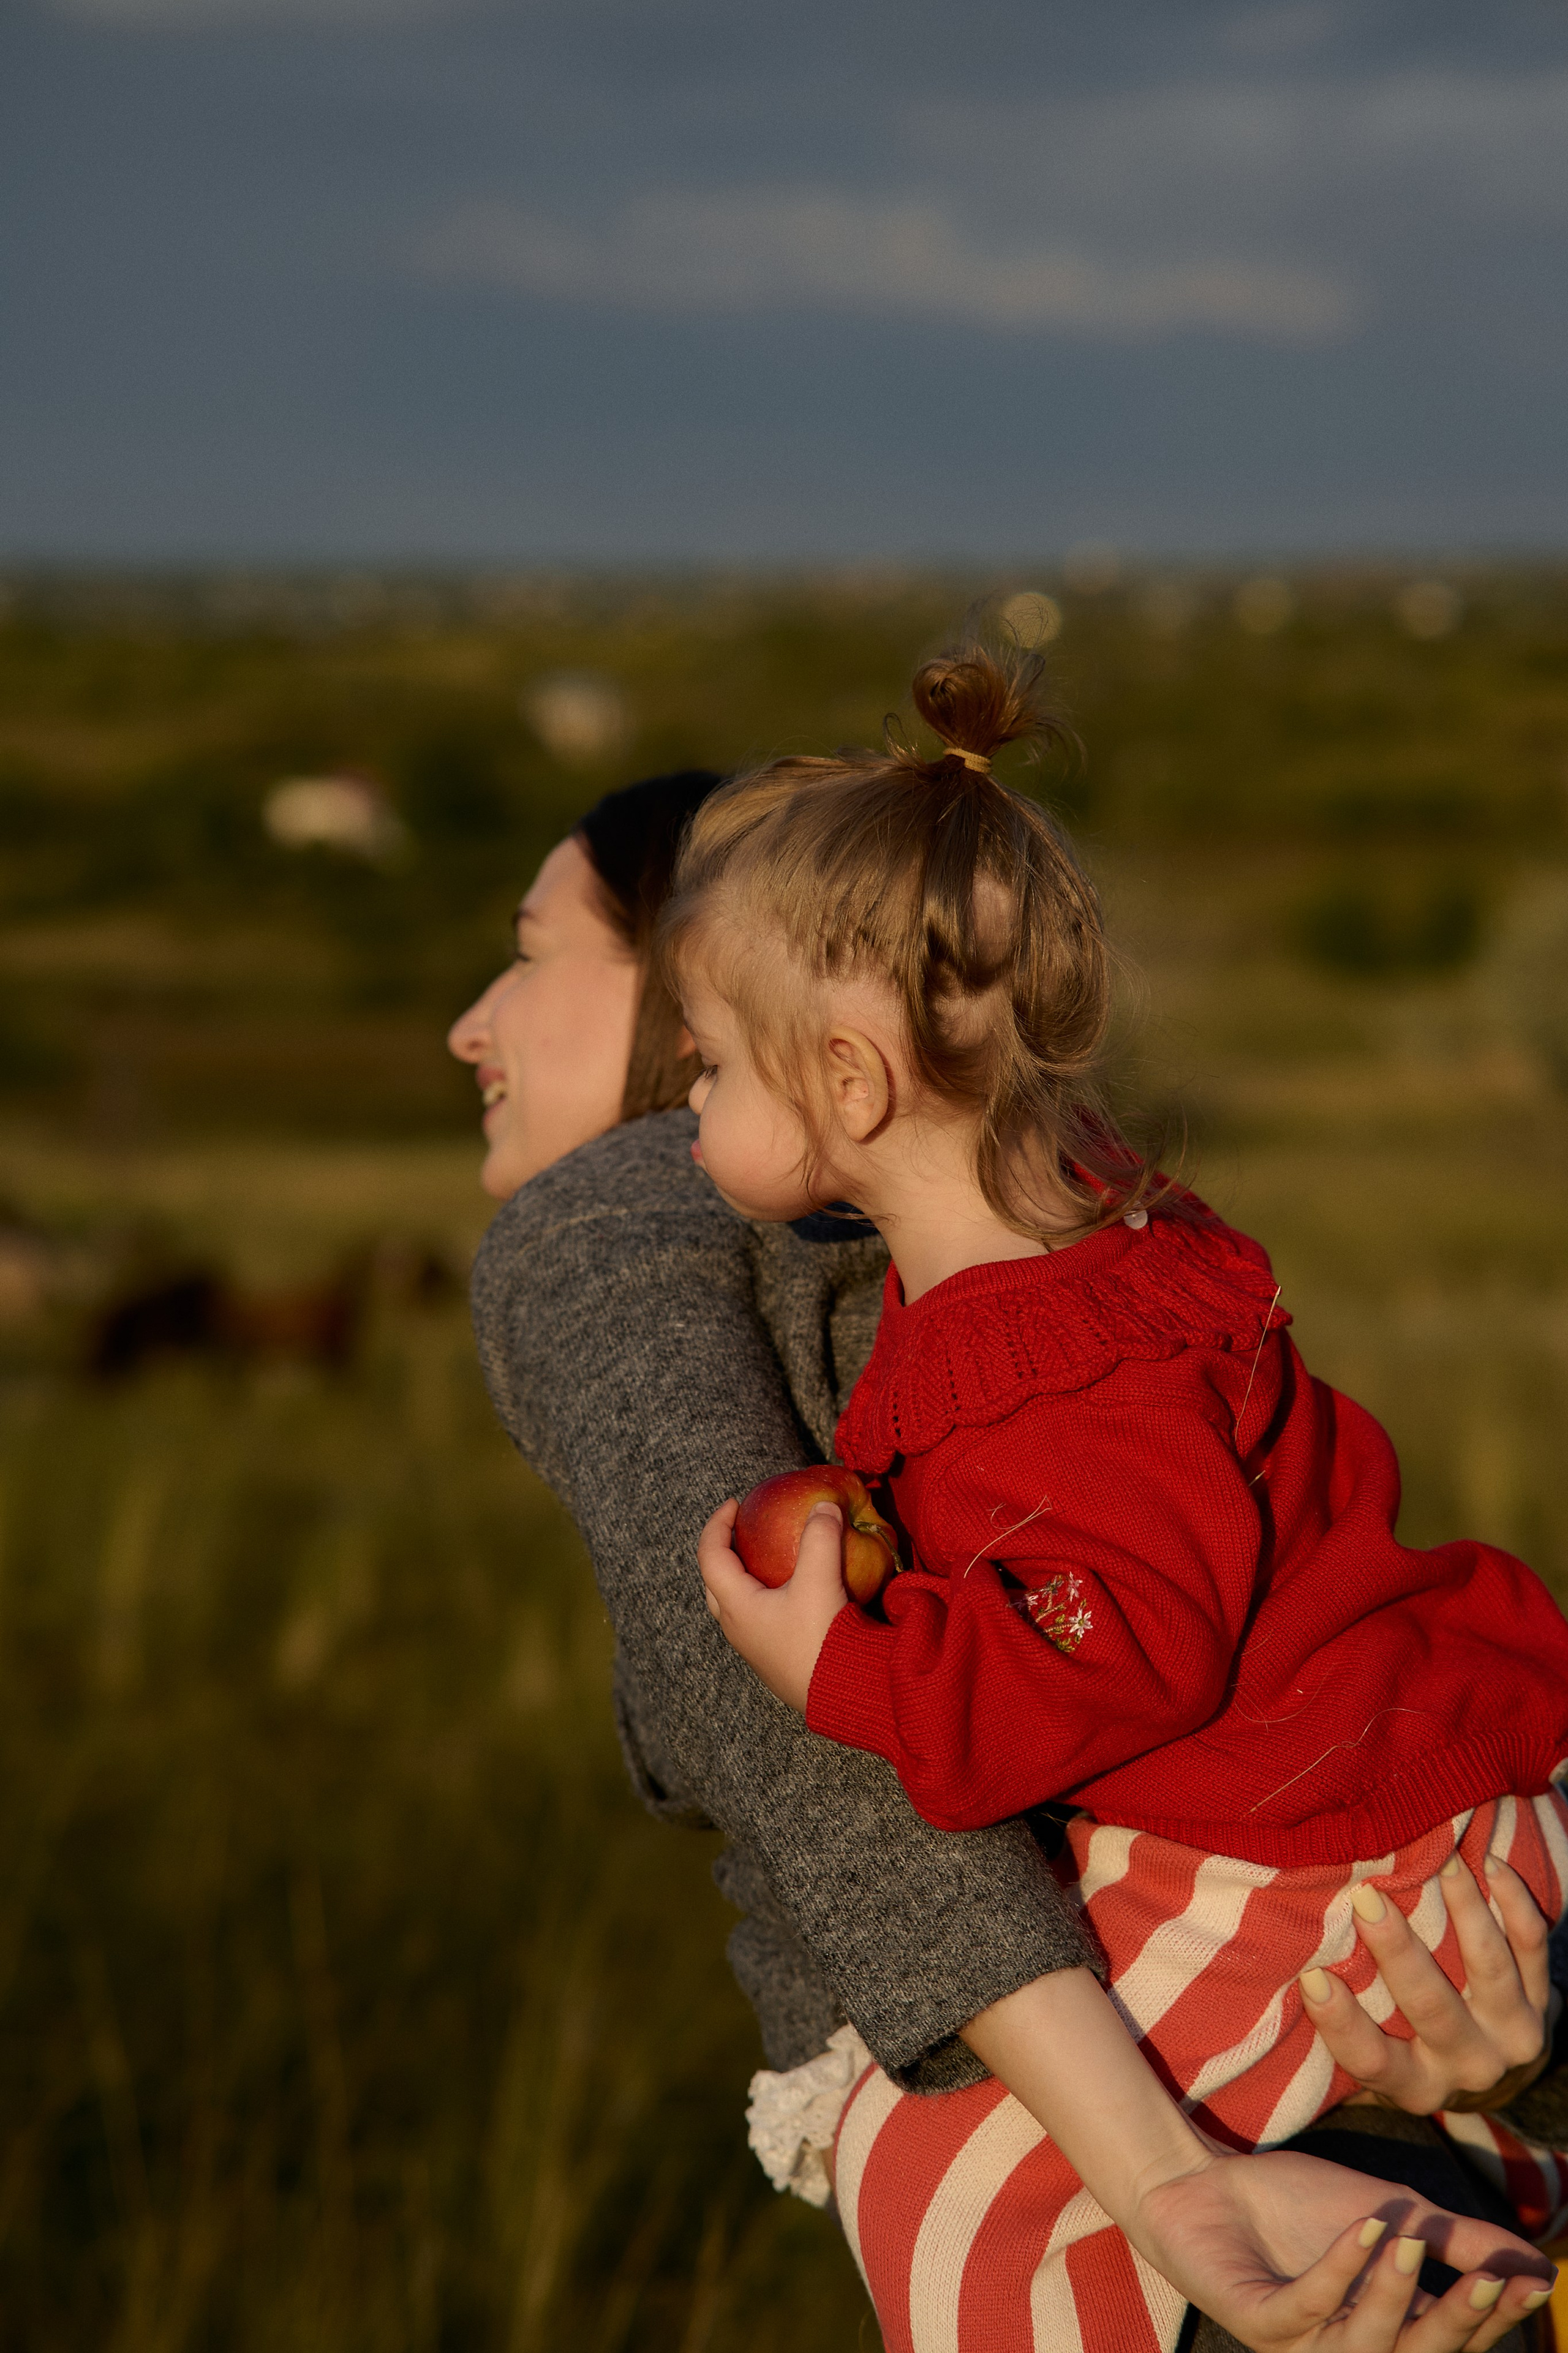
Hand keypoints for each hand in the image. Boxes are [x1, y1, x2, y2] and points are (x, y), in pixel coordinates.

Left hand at [696, 1497, 848, 1712]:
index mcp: (737, 1606)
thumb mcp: (821, 1581)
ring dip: (745, 1578)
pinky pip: (758, 1619)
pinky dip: (765, 1597)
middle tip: (743, 1531)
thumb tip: (824, 1505)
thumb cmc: (820, 1639)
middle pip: (715, 1583)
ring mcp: (754, 1648)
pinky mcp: (774, 1660)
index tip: (734, 1503)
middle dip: (724, 1552)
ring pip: (736, 1605)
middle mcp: (738, 1628)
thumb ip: (820, 1538)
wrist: (841, 1697)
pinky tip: (794, 1593)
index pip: (710, 1556)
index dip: (717, 1524)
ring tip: (769, 1560)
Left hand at [1135, 2149, 1553, 2350]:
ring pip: (1364, 2341)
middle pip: (1416, 2351)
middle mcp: (1347, 2345)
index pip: (1450, 2338)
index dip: (1491, 2317)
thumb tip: (1536, 2264)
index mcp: (1383, 2328)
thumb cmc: (1293, 2204)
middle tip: (1489, 2280)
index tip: (1533, 2282)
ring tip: (1413, 2238)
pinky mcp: (1257, 2321)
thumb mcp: (1389, 2210)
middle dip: (1457, 2321)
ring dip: (1394, 2292)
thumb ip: (1455, 2239)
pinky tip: (1367, 2228)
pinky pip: (1306, 2306)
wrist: (1203, 2184)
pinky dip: (1340, 2269)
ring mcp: (1300, 2340)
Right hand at [1301, 1852, 1554, 2113]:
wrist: (1499, 2068)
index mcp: (1416, 2084)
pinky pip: (1534, 1948)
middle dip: (1399, 1952)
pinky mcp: (1545, 2004)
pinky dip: (1515, 1903)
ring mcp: (1512, 2036)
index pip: (1373, 2061)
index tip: (1311, 1977)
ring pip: (1490, 1970)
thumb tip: (1274, 1966)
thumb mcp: (1381, 2054)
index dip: (1342, 2025)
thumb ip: (1339, 2023)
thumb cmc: (1413, 2047)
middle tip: (1367, 1898)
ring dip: (1465, 1911)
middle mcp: (1468, 2067)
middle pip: (1433, 2010)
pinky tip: (1490, 1864)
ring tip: (1441, 1860)